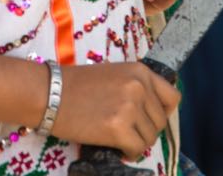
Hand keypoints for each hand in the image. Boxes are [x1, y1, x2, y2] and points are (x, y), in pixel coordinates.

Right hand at [52, 61, 179, 160]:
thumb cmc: (78, 84)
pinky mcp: (118, 128)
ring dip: (137, 141)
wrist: (50, 93)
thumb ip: (136, 87)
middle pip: (161, 121)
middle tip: (127, 130)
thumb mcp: (114, 74)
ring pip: (150, 138)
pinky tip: (116, 146)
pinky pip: (137, 149)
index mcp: (140, 71)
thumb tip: (152, 111)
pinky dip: (129, 152)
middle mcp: (139, 86)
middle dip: (146, 129)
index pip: (172, 96)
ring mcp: (130, 107)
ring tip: (118, 137)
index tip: (149, 118)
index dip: (163, 110)